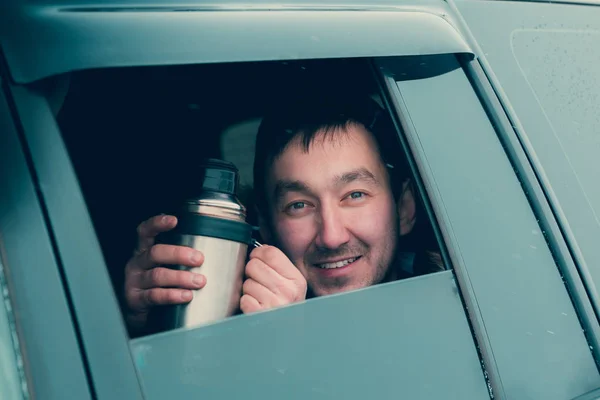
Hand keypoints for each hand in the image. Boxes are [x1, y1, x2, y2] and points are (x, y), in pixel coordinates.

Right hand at [124, 214, 205, 332]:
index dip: (157, 224)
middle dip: (179, 254)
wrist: (142, 315)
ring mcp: (134, 281)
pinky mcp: (136, 300)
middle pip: (156, 253)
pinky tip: (186, 296)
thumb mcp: (165, 266)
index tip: (174, 220)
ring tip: (199, 281)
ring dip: (181, 277)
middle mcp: (137, 263)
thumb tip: (213, 250)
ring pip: (158, 275)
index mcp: (144, 251)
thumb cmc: (160, 285)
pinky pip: (155, 296)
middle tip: (199, 259)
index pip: (145, 232)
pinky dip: (173, 295)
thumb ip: (180, 257)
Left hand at [240, 245, 306, 313]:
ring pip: (247, 283)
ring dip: (249, 290)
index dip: (258, 253)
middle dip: (251, 273)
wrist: (285, 336)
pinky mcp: (261, 316)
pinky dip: (246, 303)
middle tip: (259, 283)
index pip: (270, 252)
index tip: (257, 259)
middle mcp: (288, 291)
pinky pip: (244, 299)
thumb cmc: (284, 307)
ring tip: (259, 297)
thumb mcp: (290, 285)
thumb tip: (258, 249)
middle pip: (254, 265)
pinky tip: (256, 307)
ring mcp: (275, 305)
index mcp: (296, 279)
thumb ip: (277, 265)